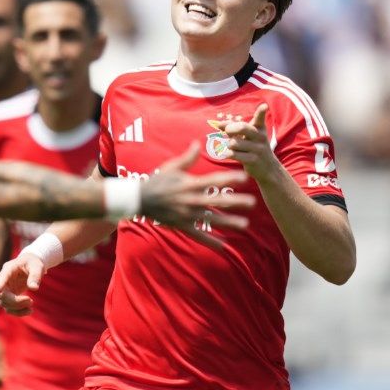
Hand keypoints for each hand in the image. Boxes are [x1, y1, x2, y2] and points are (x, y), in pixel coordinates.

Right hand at [0, 254, 43, 315]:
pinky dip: (18, 312)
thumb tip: (34, 288)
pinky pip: (9, 308)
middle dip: (16, 301)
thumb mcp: (37, 267)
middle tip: (31, 301)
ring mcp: (4, 290)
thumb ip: (35, 276)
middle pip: (2, 295)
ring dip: (17, 308)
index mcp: (8, 269)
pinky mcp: (8, 297)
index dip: (0, 285)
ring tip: (31, 306)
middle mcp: (2, 280)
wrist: (30, 266)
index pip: (2, 277)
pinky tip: (29, 311)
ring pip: (4, 304)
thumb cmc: (33, 263)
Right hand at [137, 144, 255, 252]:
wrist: (137, 200)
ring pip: (210, 219)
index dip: (228, 178)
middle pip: (216, 201)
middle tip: (252, 202)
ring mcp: (185, 214)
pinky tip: (223, 246)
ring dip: (228, 222)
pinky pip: (197, 235)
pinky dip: (209, 241)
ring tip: (245, 224)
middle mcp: (189, 200)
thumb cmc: (156, 181)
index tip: (244, 178)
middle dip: (235, 202)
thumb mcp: (171, 167)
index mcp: (189, 184)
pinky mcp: (180, 225)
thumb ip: (187, 157)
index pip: (212, 180)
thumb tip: (198, 143)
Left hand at [209, 103, 282, 183]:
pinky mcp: (252, 160)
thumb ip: (234, 129)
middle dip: (230, 128)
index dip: (261, 112)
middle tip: (227, 131)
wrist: (267, 168)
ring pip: (234, 143)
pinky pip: (234, 154)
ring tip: (232, 148)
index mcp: (260, 129)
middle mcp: (260, 137)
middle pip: (242, 128)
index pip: (260, 119)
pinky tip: (228, 155)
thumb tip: (219, 123)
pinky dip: (228, 154)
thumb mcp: (248, 137)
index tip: (264, 106)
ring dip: (229, 146)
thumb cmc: (253, 148)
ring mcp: (257, 149)